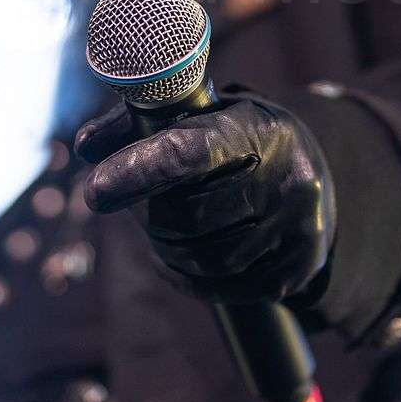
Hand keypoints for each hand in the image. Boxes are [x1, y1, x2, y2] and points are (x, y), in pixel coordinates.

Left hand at [75, 88, 334, 304]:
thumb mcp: (200, 114)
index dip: (137, 172)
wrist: (313, 178)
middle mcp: (287, 180)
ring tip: (157, 226)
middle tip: (130, 202)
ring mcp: (296, 231)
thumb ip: (138, 123)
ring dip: (162, 247)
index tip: (95, 191)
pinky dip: (182, 276)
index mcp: (260, 128)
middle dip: (146, 214)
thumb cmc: (236, 139)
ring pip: (200, 258)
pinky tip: (174, 258)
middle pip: (187, 216)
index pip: (190, 152)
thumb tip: (86, 147)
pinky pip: (216, 286)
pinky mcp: (293, 272)